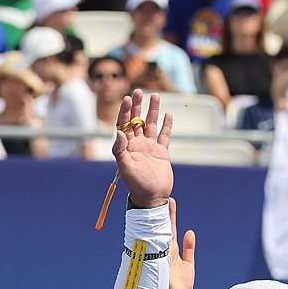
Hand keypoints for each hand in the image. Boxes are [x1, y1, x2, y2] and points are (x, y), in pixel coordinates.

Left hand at [113, 89, 172, 206]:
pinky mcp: (162, 152)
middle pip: (136, 120)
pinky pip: (164, 136)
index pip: (124, 124)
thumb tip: (120, 133)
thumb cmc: (136, 184)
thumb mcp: (125, 167)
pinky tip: (168, 114)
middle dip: (137, 106)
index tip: (128, 99)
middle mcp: (137, 144)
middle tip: (139, 91)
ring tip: (155, 96)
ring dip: (152, 111)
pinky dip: (166, 125)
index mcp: (127, 146)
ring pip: (151, 124)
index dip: (126, 111)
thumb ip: (120, 150)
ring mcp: (150, 147)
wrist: (152, 197)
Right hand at [164, 197, 194, 288]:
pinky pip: (157, 251)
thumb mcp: (188, 266)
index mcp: (171, 251)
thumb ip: (189, 249)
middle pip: (163, 229)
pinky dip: (158, 241)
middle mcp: (164, 252)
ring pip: (159, 236)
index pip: (171, 229)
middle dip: (162, 213)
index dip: (171, 216)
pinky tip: (165, 228)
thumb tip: (190, 232)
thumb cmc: (180, 288)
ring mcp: (160, 258)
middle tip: (161, 196)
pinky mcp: (158, 266)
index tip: (170, 201)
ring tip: (158, 205)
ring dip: (159, 222)